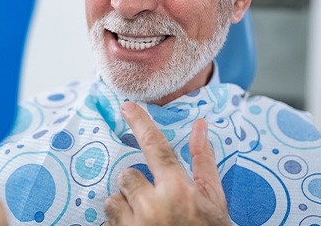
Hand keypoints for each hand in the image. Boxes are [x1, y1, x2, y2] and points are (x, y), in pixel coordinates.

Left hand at [104, 101, 230, 225]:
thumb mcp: (213, 199)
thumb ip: (203, 160)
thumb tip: (200, 125)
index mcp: (178, 191)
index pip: (156, 147)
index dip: (141, 123)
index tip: (127, 107)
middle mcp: (154, 207)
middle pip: (127, 176)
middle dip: (137, 185)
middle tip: (153, 201)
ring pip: (113, 199)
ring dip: (125, 206)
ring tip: (145, 220)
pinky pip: (108, 222)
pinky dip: (119, 224)